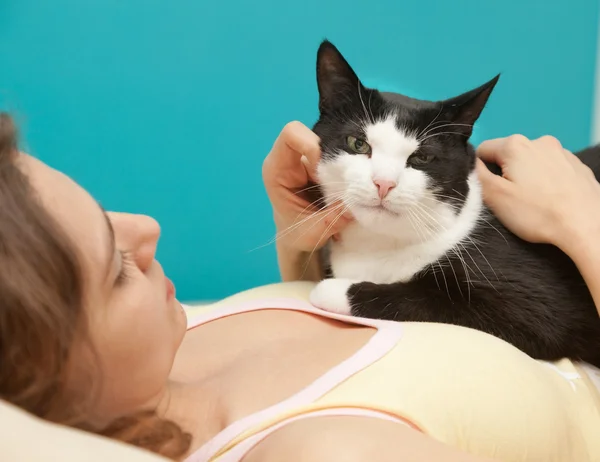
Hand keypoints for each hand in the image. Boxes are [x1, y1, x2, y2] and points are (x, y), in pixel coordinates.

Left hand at [263, 121, 351, 252]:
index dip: (312, 146)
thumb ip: (330, 219)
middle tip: (345, 184)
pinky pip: (341, 153)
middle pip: (317, 137)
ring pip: (333, 144)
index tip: (325, 173)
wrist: (298, 237)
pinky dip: (350, 167)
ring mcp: (308, 158)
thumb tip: (353, 204)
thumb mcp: (313, 233)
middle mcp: (291, 158)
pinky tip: (351, 185)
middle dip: (335, 158)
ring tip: (349, 188)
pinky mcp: (322, 161)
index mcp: (277, 169)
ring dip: (345, 164)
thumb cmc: (297, 234)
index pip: (291, 134)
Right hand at [476, 134, 599, 252]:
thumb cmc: (537, 213)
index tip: (488, 192)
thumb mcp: (495, 197)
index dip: (479, 172)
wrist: (588, 226)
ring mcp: (562, 152)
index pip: (482, 151)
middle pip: (507, 156)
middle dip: (504, 174)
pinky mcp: (578, 166)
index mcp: (515, 145)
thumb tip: (467, 162)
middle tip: (510, 200)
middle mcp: (539, 141)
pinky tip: (552, 200)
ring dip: (526, 177)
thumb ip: (475, 176)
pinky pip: (551, 169)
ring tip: (534, 202)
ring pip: (530, 162)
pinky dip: (546, 181)